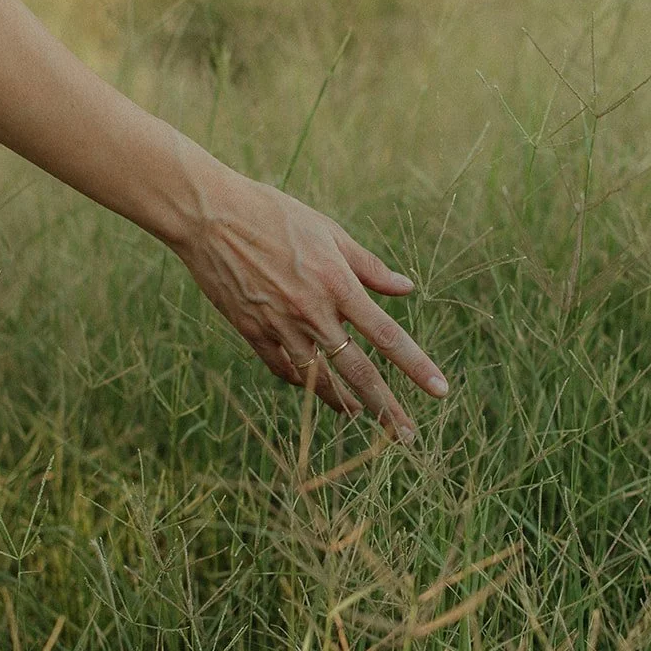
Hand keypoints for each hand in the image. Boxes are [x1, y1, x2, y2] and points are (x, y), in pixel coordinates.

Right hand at [169, 170, 448, 441]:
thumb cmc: (273, 214)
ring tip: (361, 414)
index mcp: (337, 285)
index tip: (440, 391)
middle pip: (357, 371)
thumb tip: (406, 287)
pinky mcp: (252, 331)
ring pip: (318, 379)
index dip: (416, 366)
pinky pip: (283, 368)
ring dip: (343, 400)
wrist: (210, 216)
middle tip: (406, 436)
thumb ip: (369, 266)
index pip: (387, 336)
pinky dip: (303, 381)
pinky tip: (315, 388)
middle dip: (386, 406)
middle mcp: (312, 312)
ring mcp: (279, 326)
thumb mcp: (329, 233)